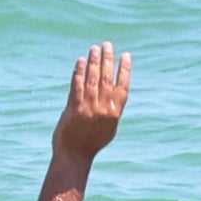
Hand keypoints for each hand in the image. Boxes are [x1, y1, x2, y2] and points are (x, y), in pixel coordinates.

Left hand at [52, 42, 131, 163]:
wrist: (75, 156)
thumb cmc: (92, 142)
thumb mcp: (108, 127)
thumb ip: (111, 110)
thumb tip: (115, 92)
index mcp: (115, 114)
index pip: (123, 87)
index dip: (125, 70)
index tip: (126, 55)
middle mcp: (104, 110)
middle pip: (107, 79)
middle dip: (108, 60)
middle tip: (108, 45)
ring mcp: (89, 109)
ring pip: (93, 80)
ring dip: (94, 62)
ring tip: (94, 48)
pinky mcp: (74, 109)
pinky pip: (77, 86)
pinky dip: (79, 73)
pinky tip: (81, 61)